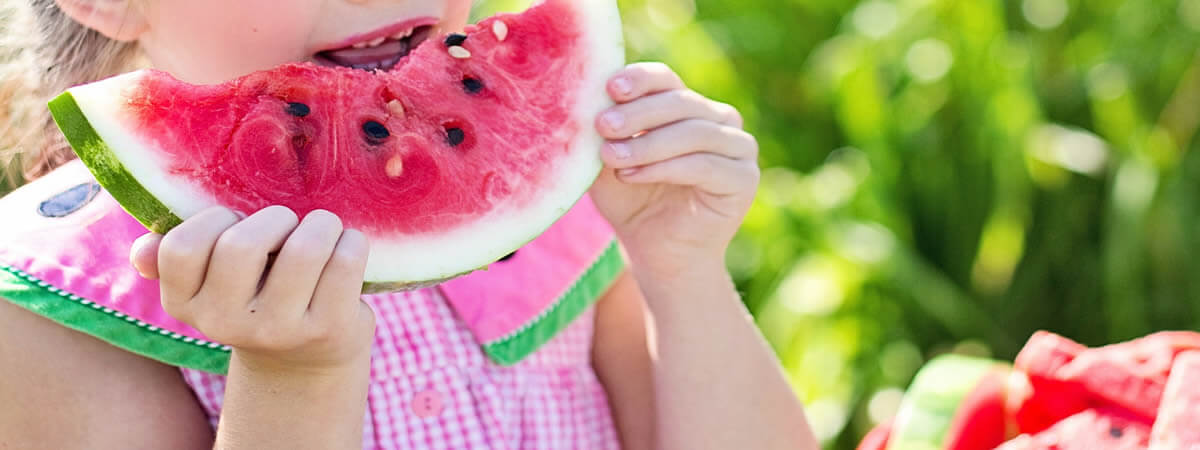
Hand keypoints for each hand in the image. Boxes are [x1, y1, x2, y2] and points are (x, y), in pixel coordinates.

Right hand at [129, 206, 374, 373]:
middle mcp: (225, 324)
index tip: (238, 226)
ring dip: (321, 225)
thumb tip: (142, 252)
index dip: (216, 220)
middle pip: (242, 244)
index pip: (181, 247)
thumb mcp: (211, 285)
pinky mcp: (328, 329)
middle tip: (288, 227)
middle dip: (275, 218)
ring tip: (322, 233)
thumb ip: (174, 261)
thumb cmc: (257, 297)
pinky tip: (347, 248)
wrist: (307, 360)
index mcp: (185, 304)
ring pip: (303, 248)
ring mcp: (279, 330)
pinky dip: (352, 241)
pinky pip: (345, 261)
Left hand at [589, 62, 758, 278]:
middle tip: (602, 125)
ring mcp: (737, 147)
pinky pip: (704, 164)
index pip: (665, 80)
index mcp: (687, 106)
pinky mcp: (744, 178)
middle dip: (638, 113)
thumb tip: (586, 98)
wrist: (657, 254)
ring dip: (647, 144)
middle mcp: (718, 120)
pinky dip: (664, 168)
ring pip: (693, 132)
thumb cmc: (631, 202)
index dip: (640, 80)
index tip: (610, 87)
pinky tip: (631, 176)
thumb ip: (603, 131)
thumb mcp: (609, 161)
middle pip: (680, 101)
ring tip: (610, 157)